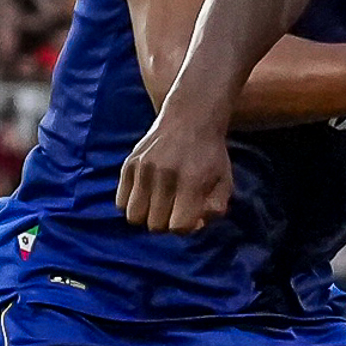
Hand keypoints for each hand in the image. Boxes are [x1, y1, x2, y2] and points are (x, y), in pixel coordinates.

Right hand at [116, 116, 232, 234]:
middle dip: (167, 223)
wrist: (190, 118)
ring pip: (134, 217)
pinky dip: (132, 204)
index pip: (179, 227)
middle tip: (175, 209)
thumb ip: (215, 209)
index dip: (187, 227)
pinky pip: (120, 202)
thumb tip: (194, 226)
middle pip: (155, 225)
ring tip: (159, 204)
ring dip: (147, 216)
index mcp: (191, 181)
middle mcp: (164, 175)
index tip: (192, 216)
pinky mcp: (128, 164)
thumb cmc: (210, 155)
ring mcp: (143, 169)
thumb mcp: (225, 182)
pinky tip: (147, 194)